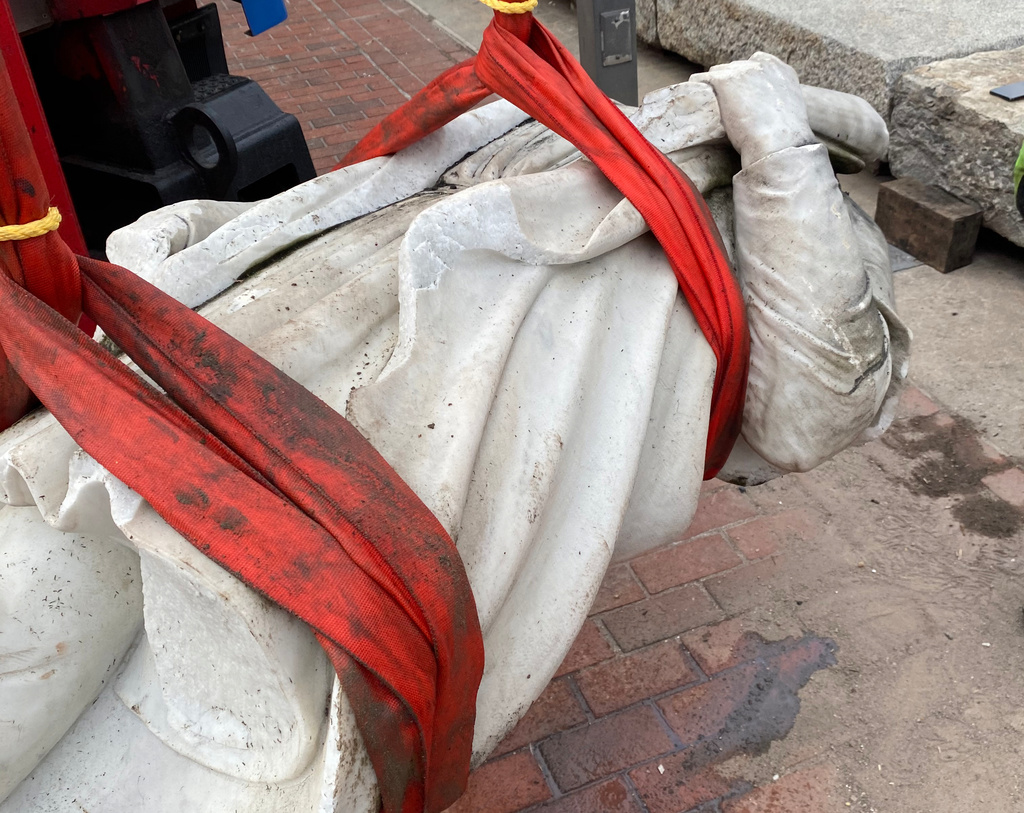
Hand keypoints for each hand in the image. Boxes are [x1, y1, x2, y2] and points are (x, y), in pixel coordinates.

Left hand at [692, 53, 814, 166]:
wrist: (776, 144)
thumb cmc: (782, 140)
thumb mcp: (788, 113)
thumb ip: (776, 103)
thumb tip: (763, 112)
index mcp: (781, 70)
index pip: (756, 63)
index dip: (745, 79)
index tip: (739, 94)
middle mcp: (762, 64)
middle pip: (735, 67)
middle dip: (728, 84)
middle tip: (722, 105)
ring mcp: (742, 70)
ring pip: (717, 72)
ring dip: (713, 87)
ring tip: (708, 105)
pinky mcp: (724, 81)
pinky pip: (701, 79)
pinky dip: (696, 89)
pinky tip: (693, 99)